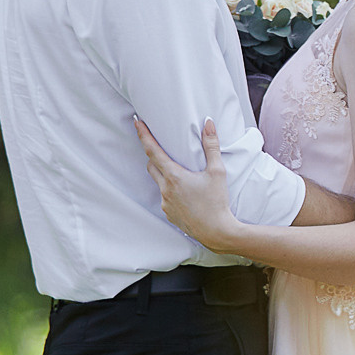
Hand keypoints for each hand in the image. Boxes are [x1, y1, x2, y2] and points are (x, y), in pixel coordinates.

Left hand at [134, 117, 241, 250]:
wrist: (217, 232)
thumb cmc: (217, 202)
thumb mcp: (217, 172)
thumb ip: (211, 145)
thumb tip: (208, 123)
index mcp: (174, 176)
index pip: (153, 151)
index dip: (143, 135)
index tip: (137, 122)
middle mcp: (165, 190)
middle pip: (151, 166)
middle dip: (154, 155)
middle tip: (161, 148)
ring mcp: (165, 203)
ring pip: (158, 182)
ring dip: (164, 174)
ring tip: (180, 173)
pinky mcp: (169, 214)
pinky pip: (165, 197)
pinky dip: (171, 190)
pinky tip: (185, 193)